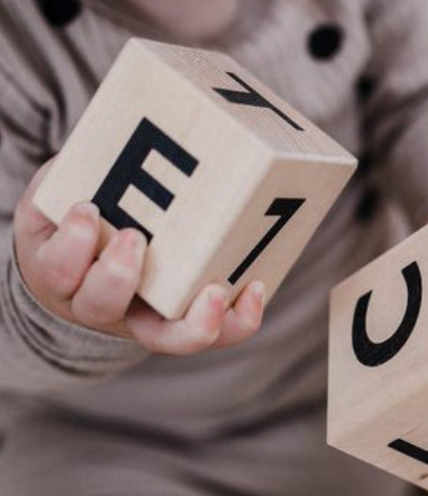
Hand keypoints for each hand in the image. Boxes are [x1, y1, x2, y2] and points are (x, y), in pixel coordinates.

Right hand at [14, 161, 264, 354]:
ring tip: (215, 292)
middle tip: (135, 239)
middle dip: (117, 276)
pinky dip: (237, 320)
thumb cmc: (85, 213)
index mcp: (62, 270)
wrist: (93, 267)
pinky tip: (256, 287)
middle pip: (102, 307)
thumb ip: (88, 167)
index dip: (72, 245)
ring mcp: (144, 319)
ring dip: (192, 321)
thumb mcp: (68, 187)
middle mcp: (100, 305)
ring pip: (164, 337)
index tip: (87, 209)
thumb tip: (137, 114)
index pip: (58, 269)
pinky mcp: (185, 320)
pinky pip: (212, 332)